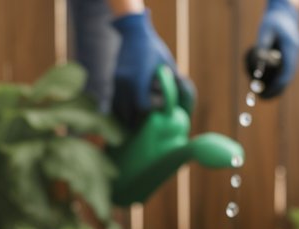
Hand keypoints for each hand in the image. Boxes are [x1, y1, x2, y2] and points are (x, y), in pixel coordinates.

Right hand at [111, 11, 194, 129]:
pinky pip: (114, 102)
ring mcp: (116, 82)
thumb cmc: (154, 48)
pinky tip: (126, 115)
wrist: (133, 32)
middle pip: (128, 112)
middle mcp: (124, 82)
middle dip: (137, 120)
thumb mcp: (167, 64)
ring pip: (119, 109)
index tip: (158, 105)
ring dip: (127, 117)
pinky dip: (120, 110)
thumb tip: (185, 102)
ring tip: (135, 123)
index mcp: (138, 79)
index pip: (142, 105)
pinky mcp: (112, 81)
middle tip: (145, 125)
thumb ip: (173, 83)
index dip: (151, 109)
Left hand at [254, 0, 298, 98]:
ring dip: (279, 87)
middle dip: (277, 89)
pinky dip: (279, 81)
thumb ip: (262, 46)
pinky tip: (270, 89)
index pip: (287, 70)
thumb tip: (258, 63)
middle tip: (263, 98)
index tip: (267, 92)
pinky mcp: (291, 57)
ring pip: (288, 76)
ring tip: (265, 97)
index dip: (278, 84)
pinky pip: (286, 72)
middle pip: (289, 76)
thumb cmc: (273, 21)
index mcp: (291, 46)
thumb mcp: (265, 30)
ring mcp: (295, 55)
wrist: (284, 14)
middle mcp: (296, 52)